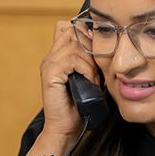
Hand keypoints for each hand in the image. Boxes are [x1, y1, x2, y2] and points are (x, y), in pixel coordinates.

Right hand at [40, 19, 101, 137]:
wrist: (67, 129)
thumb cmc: (80, 106)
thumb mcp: (89, 76)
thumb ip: (91, 59)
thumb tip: (106, 42)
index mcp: (57, 56)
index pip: (69, 26)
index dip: (86, 34)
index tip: (98, 53)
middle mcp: (50, 57)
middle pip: (73, 30)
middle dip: (91, 46)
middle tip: (97, 67)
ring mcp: (48, 65)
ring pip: (75, 43)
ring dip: (91, 61)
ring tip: (94, 78)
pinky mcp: (49, 75)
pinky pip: (73, 59)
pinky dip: (87, 69)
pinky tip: (90, 82)